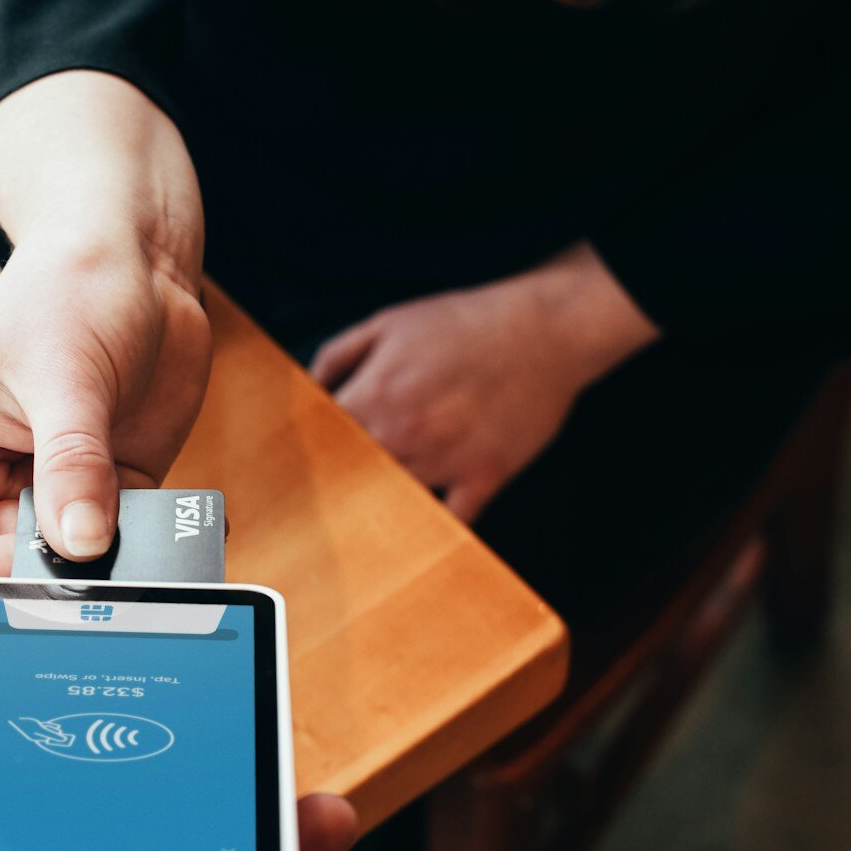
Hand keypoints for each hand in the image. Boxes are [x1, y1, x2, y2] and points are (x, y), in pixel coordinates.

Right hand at [0, 72, 211, 603]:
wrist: (136, 256)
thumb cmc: (69, 287)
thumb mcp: (63, 373)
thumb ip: (71, 462)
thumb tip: (81, 545)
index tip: (30, 565)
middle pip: (1, 574)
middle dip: (48, 579)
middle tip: (100, 568)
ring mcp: (54, 492)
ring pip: (70, 569)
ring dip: (108, 569)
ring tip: (145, 543)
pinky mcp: (113, 491)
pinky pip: (128, 546)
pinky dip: (154, 548)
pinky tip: (180, 529)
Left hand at [311, 245, 658, 521]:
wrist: (544, 329)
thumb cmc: (464, 323)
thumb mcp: (388, 322)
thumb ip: (338, 356)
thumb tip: (308, 390)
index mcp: (375, 394)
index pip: (321, 439)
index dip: (312, 448)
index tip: (306, 458)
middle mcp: (404, 433)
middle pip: (352, 476)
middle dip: (342, 478)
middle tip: (331, 490)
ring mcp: (446, 459)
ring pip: (394, 499)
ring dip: (382, 500)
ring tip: (370, 508)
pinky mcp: (485, 475)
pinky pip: (452, 520)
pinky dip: (436, 527)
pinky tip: (421, 528)